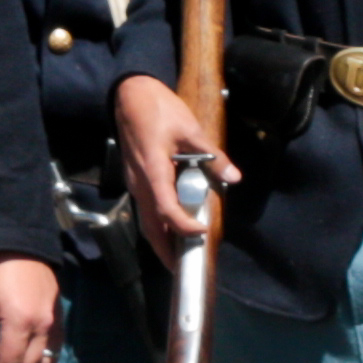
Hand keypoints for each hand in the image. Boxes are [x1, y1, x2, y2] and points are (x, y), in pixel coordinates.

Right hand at [113, 75, 223, 245]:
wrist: (130, 94)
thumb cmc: (159, 108)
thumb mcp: (190, 129)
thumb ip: (211, 156)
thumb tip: (233, 177)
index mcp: (153, 170)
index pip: (164, 208)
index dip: (182, 225)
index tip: (201, 234)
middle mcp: (139, 182)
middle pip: (148, 225)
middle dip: (164, 249)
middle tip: (182, 268)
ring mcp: (134, 181)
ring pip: (144, 218)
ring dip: (160, 238)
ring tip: (178, 255)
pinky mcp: (135, 178)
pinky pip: (145, 207)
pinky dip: (157, 222)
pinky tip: (171, 226)